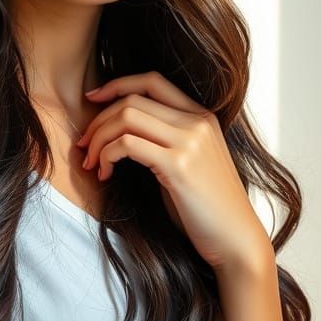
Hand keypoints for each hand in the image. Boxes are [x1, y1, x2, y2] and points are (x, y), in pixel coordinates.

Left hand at [76, 71, 274, 274]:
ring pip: (125, 118)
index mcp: (201, 116)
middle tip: (84, 145)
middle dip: (98, 121)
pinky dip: (107, 155)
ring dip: (98, 139)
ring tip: (92, 163)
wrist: (236, 239)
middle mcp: (197, 122)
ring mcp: (189, 142)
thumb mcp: (190, 162)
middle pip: (131, 100)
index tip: (92, 100)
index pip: (152, 81)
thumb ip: (166, 140)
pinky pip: (127, 144)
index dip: (117, 85)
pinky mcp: (178, 165)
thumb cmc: (207, 208)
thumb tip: (122, 132)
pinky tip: (106, 174)